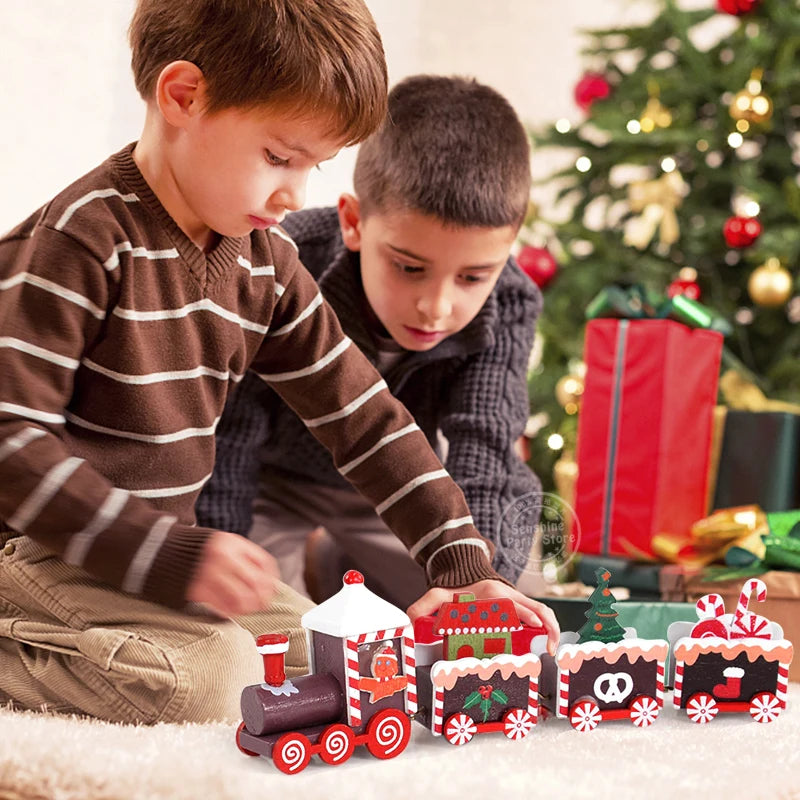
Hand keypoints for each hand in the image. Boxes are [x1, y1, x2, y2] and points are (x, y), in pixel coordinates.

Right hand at [186, 530, 279, 616]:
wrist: (168, 550)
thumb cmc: (206, 550)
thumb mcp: (230, 544)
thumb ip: (251, 558)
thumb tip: (272, 584)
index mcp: (232, 543)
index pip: (263, 564)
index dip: (271, 581)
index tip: (272, 590)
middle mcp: (221, 558)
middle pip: (254, 583)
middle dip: (263, 597)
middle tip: (263, 604)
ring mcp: (208, 575)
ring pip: (240, 599)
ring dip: (249, 607)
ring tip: (250, 608)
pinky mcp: (197, 591)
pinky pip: (222, 608)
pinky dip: (232, 612)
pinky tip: (235, 611)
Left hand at [407, 580, 560, 655]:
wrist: (466, 571)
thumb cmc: (456, 588)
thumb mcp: (438, 594)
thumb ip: (423, 606)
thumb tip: (411, 619)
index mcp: (492, 593)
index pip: (512, 604)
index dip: (523, 615)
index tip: (534, 627)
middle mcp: (508, 595)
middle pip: (536, 608)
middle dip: (547, 627)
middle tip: (550, 649)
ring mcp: (517, 600)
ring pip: (543, 611)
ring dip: (552, 628)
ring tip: (553, 651)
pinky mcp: (521, 606)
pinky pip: (540, 614)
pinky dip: (548, 627)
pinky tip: (549, 644)